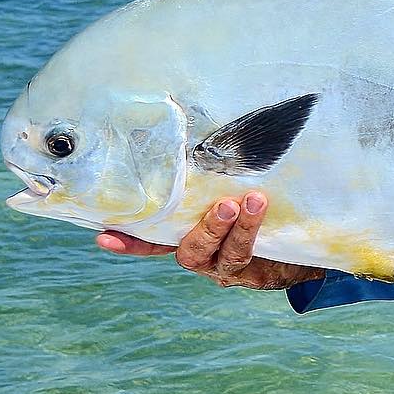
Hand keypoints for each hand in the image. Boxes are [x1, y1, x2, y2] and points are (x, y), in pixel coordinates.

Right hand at [95, 192, 325, 290]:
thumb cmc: (249, 205)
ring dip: (238, 227)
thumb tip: (201, 124)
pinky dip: (253, 231)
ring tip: (253, 201)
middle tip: (225, 204)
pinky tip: (261, 208)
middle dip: (207, 228)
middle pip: (189, 249)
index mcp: (184, 233)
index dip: (129, 241)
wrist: (289, 242)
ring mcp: (222, 263)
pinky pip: (246, 253)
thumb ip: (211, 174)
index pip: (151, 239)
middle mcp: (199, 252)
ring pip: (222, 253)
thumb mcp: (227, 188)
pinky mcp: (248, 269)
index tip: (105, 236)